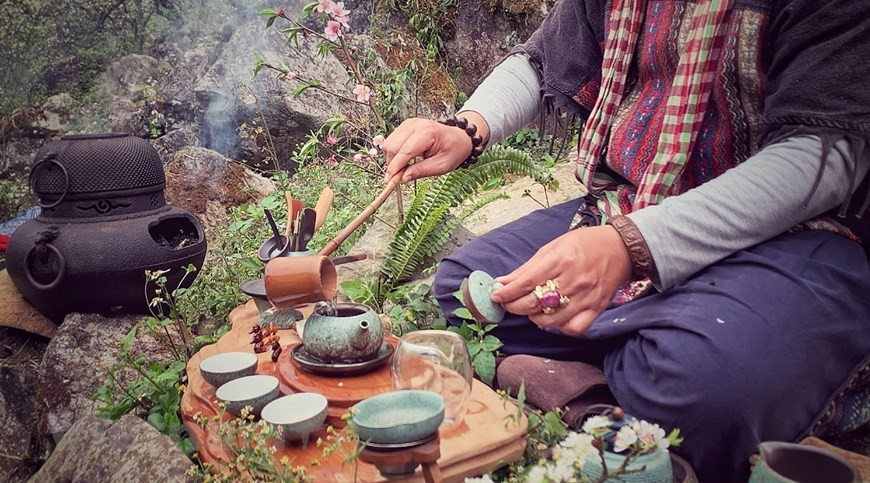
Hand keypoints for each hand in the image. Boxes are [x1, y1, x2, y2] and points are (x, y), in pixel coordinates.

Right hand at [383, 113, 489, 183]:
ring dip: (392, 159)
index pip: (404, 151)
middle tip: (398, 178)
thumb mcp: (442, 166)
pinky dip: (394, 153)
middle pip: (393, 147)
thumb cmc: (454, 150)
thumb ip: (421, 171)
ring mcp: (409, 123)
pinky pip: (392, 140)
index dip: (395, 168)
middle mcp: (416, 125)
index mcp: (427, 133)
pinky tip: (404, 160)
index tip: (389, 182)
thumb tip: (403, 178)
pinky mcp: (405, 126)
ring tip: (403, 169)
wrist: (460, 137)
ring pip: (389, 143)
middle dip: (392, 164)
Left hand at [489, 225, 632, 334]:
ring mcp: (586, 297)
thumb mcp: (553, 247)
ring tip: (531, 308)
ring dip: (533, 317)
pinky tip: (554, 317)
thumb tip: (502, 282)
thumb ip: (527, 267)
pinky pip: (572, 328)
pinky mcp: (596, 309)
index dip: (506, 293)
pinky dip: (559, 327)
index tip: (496, 296)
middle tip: (508, 303)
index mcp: (560, 259)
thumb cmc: (585, 244)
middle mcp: (573, 280)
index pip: (526, 282)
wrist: (621, 248)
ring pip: (550, 320)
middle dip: (514, 306)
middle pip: (534, 303)